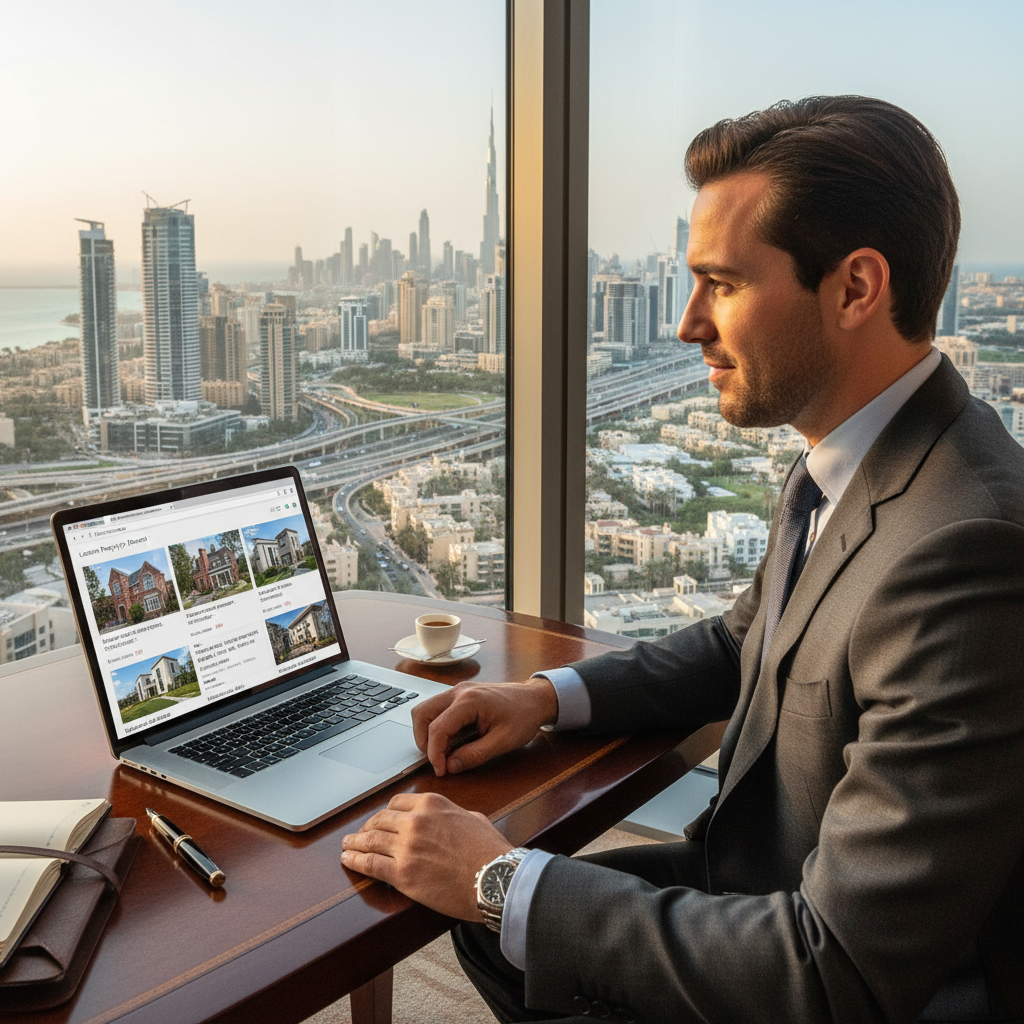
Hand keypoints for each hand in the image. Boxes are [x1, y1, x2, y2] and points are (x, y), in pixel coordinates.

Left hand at [340, 792, 511, 919]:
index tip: (381, 821)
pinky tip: (348, 860)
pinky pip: (370, 864)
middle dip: (366, 828)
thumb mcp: (473, 818)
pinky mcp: (401, 873)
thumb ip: (452, 814)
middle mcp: (414, 821)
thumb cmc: (489, 852)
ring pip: (369, 841)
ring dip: (354, 843)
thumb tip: (447, 819)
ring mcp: (406, 847)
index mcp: (431, 804)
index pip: (396, 803)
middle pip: (379, 820)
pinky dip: (355, 861)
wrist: (494, 879)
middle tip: (359, 835)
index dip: (385, 813)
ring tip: (346, 846)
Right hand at [412, 678, 558, 775]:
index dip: (434, 753)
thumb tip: (450, 766)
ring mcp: (458, 690)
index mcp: (469, 701)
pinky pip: (438, 709)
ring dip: (428, 732)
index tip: (441, 771)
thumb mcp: (503, 742)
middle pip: (421, 713)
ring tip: (445, 751)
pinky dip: (438, 726)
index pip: (437, 728)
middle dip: (423, 740)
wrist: (536, 698)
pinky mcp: (460, 694)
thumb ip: (474, 755)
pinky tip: (453, 740)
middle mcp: (458, 691)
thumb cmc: (523, 716)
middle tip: (437, 759)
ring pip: (426, 709)